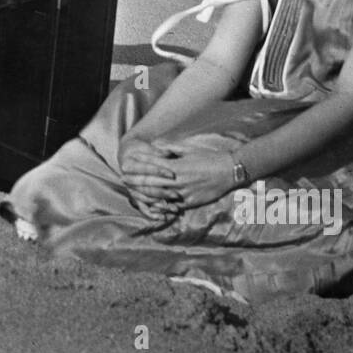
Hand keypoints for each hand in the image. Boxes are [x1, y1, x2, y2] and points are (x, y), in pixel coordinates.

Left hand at [120, 136, 236, 214]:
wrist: (229, 171)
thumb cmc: (209, 158)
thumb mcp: (189, 149)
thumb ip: (171, 148)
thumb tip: (156, 146)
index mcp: (176, 166)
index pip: (151, 166)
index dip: (138, 165)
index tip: (126, 164)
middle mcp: (178, 180)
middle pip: (151, 181)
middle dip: (135, 180)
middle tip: (123, 179)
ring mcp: (184, 193)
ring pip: (158, 195)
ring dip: (143, 193)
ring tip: (132, 191)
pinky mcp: (190, 202)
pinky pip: (172, 206)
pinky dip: (160, 206)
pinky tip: (150, 206)